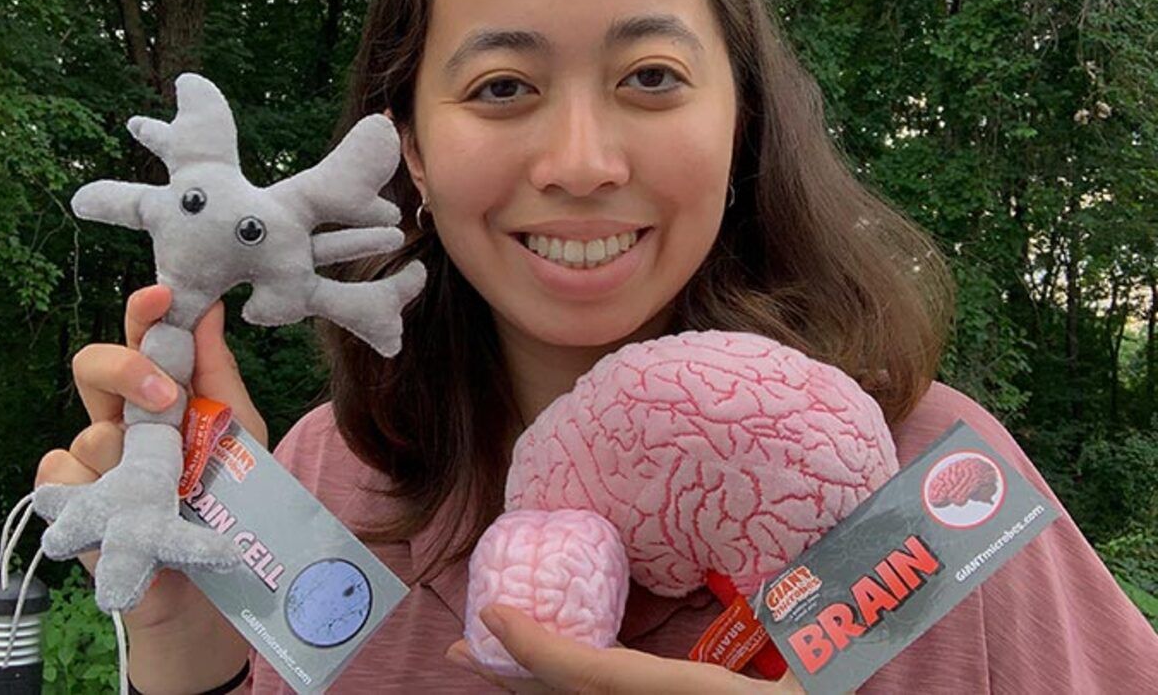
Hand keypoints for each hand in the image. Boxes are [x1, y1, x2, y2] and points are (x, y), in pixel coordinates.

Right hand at [34, 285, 265, 635]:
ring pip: (91, 429)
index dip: (146, 313)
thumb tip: (210, 307)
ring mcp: (95, 459)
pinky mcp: (71, 499)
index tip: (163, 294)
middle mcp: (123, 419)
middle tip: (167, 396)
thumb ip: (218, 373)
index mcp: (165, 394)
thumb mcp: (237, 432)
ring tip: (170, 492)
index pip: (145, 340)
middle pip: (94, 365)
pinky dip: (96, 489)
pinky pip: (63, 471)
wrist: (216, 579)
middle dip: (127, 368)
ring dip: (134, 458)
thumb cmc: (231, 500)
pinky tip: (125, 509)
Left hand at [445, 605, 805, 693]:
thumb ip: (803, 632)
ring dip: (533, 681)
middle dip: (508, 675)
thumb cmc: (809, 693)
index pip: (589, 678)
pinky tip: (560, 671)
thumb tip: (809, 584)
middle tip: (457, 651)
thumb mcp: (811, 675)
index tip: (492, 619)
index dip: (535, 649)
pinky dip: (565, 687)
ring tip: (493, 657)